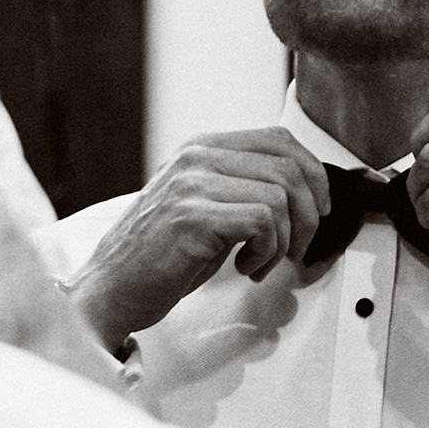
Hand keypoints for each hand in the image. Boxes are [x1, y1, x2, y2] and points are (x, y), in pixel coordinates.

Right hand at [67, 128, 329, 356]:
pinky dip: (267, 252)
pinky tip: (246, 267)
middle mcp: (196, 158)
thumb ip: (240, 189)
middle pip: (287, 166)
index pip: (278, 140)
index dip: (312, 174)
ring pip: (280, 196)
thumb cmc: (158, 256)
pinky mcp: (193, 216)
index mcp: (200, 149)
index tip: (318, 208)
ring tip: (261, 262)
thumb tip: (301, 194)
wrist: (111, 288)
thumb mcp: (203, 207)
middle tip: (297, 247)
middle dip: (308, 214)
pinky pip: (262, 221)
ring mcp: (192, 184)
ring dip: (284, 241)